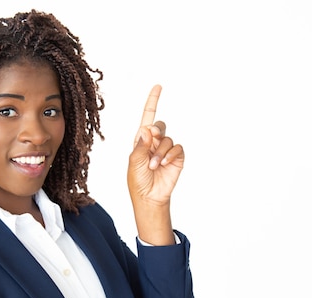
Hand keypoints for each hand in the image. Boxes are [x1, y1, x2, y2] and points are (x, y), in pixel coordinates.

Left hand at [128, 85, 183, 206]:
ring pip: (168, 139)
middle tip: (152, 138)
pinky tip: (164, 163)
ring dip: (160, 151)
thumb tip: (148, 129)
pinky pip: (177, 148)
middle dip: (156, 130)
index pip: (148, 117)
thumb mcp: (134, 161)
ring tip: (153, 165)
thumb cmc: (137, 180)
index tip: (158, 87)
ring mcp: (166, 150)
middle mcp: (155, 142)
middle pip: (160, 125)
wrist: (148, 196)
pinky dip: (170, 154)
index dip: (153, 101)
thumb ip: (141, 145)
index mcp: (142, 140)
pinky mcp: (177, 158)